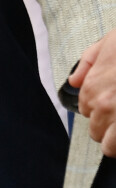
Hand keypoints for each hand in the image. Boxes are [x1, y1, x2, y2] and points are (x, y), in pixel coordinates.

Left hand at [69, 27, 115, 156]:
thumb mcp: (110, 42)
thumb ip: (89, 62)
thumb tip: (75, 81)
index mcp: (92, 86)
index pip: (86, 110)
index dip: (101, 106)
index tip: (114, 101)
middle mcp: (103, 105)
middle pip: (96, 130)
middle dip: (109, 124)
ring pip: (108, 145)